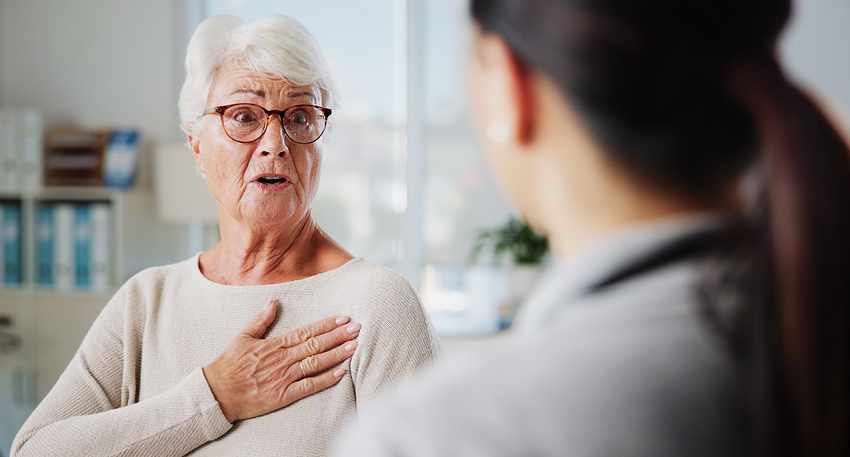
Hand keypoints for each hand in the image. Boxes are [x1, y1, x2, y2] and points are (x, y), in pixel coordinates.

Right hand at [202, 299, 359, 422]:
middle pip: (316, 345)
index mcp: (275, 345)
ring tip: (354, 346)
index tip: (343, 318)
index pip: (306, 332)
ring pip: (316, 363)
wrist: (217, 393)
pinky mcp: (283, 395)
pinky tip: (340, 373)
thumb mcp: (242, 337)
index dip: (326, 325)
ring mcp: (284, 377)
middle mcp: (283, 359)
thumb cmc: (228, 365)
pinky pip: (308, 387)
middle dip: (338, 336)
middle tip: (357, 328)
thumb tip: (273, 302)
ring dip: (336, 354)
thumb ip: (260, 320)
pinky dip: (325, 380)